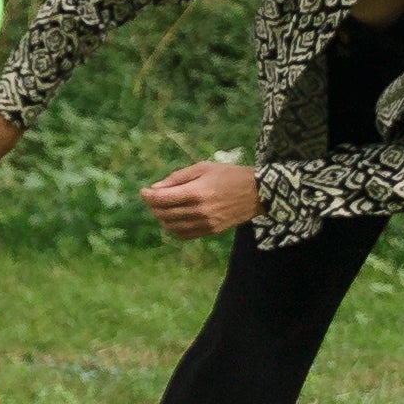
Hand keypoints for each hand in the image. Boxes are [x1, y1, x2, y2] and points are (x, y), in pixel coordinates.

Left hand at [141, 160, 259, 241]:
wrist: (259, 192)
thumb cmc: (230, 175)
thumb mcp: (203, 168)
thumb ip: (177, 178)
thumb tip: (155, 188)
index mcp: (196, 192)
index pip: (162, 199)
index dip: (148, 196)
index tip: (143, 191)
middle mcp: (200, 211)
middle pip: (164, 213)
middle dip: (153, 205)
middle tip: (152, 197)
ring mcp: (206, 223)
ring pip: (172, 226)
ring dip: (162, 217)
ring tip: (162, 207)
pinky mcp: (212, 231)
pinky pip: (185, 235)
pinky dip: (174, 228)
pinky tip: (174, 219)